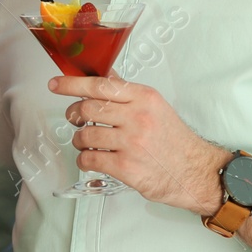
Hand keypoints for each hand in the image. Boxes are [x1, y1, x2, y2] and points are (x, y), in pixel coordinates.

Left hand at [49, 74, 229, 215]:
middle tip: (75, 119)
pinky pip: (90, 159)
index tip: (56, 84)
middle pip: (88, 108)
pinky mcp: (126, 167)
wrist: (195, 172)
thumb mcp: (156, 108)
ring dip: (79, 140)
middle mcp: (137, 117)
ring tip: (87, 143)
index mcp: (144, 98)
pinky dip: (84, 160)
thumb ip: (129, 94)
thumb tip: (105, 80)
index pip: (100, 85)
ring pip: (85, 135)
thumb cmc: (175, 141)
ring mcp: (131, 143)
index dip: (72, 84)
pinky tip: (91, 159)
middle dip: (74, 114)